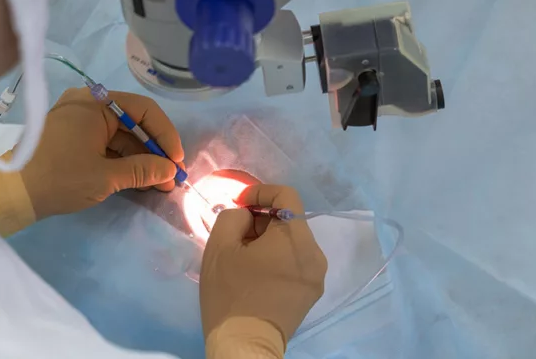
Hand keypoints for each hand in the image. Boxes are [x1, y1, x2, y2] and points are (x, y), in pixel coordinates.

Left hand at [19, 87, 184, 218]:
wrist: (10, 191)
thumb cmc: (59, 177)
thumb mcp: (105, 176)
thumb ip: (142, 170)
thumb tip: (170, 171)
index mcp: (95, 103)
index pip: (143, 109)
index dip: (165, 135)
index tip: (177, 162)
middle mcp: (86, 104)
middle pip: (132, 122)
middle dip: (153, 151)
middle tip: (170, 178)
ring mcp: (76, 120)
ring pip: (118, 136)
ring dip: (138, 158)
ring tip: (157, 184)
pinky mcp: (69, 138)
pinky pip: (103, 143)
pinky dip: (120, 160)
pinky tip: (136, 179)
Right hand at [199, 184, 326, 345]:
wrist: (244, 344)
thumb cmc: (231, 293)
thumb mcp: (220, 246)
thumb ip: (233, 216)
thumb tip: (248, 217)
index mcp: (297, 239)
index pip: (286, 195)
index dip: (259, 191)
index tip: (238, 205)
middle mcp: (315, 255)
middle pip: (289, 220)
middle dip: (260, 219)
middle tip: (234, 235)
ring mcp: (316, 276)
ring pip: (291, 242)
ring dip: (267, 240)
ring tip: (242, 257)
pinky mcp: (310, 293)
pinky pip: (294, 262)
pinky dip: (276, 258)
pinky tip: (254, 273)